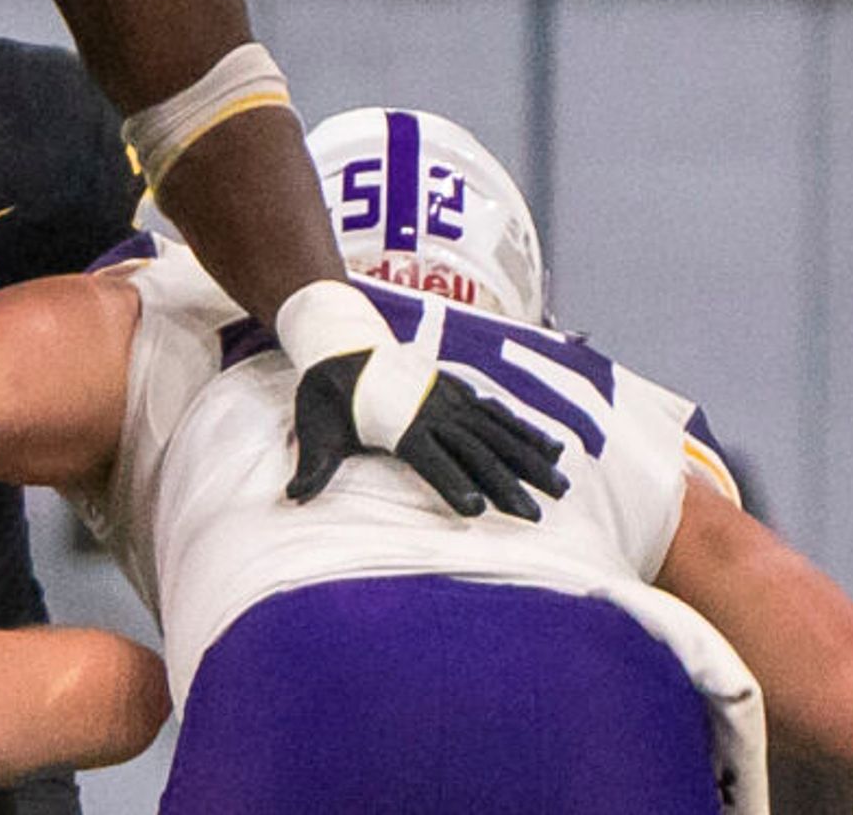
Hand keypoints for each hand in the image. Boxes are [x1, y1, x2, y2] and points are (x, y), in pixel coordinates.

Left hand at [283, 344, 569, 521]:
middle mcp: (434, 411)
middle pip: (478, 452)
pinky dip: (527, 432)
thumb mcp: (315, 427)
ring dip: (530, 459)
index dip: (453, 483)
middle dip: (508, 483)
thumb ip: (313, 465)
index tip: (475, 509)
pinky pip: (500, 415)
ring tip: (560, 486)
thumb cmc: (328, 390)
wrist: (342, 339)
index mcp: (400, 423)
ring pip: (499, 433)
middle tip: (535, 513)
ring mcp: (451, 400)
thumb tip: (292, 498)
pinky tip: (552, 448)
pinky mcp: (460, 393)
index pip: (433, 459)